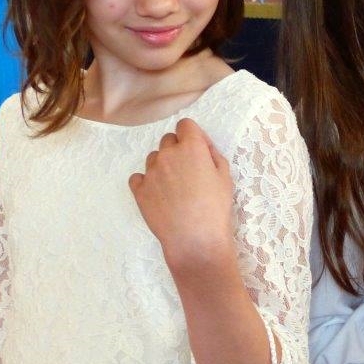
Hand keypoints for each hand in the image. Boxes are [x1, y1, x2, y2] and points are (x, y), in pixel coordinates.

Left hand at [128, 118, 235, 266]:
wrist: (195, 239)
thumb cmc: (216, 208)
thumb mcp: (226, 178)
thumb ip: (213, 155)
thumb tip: (203, 148)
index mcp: (191, 148)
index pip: (185, 125)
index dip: (193, 136)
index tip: (199, 151)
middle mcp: (167, 154)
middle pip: (168, 139)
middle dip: (177, 150)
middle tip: (188, 171)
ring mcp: (150, 172)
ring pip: (153, 158)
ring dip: (163, 166)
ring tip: (175, 187)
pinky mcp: (138, 189)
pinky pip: (139, 177)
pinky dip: (147, 182)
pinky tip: (159, 195)